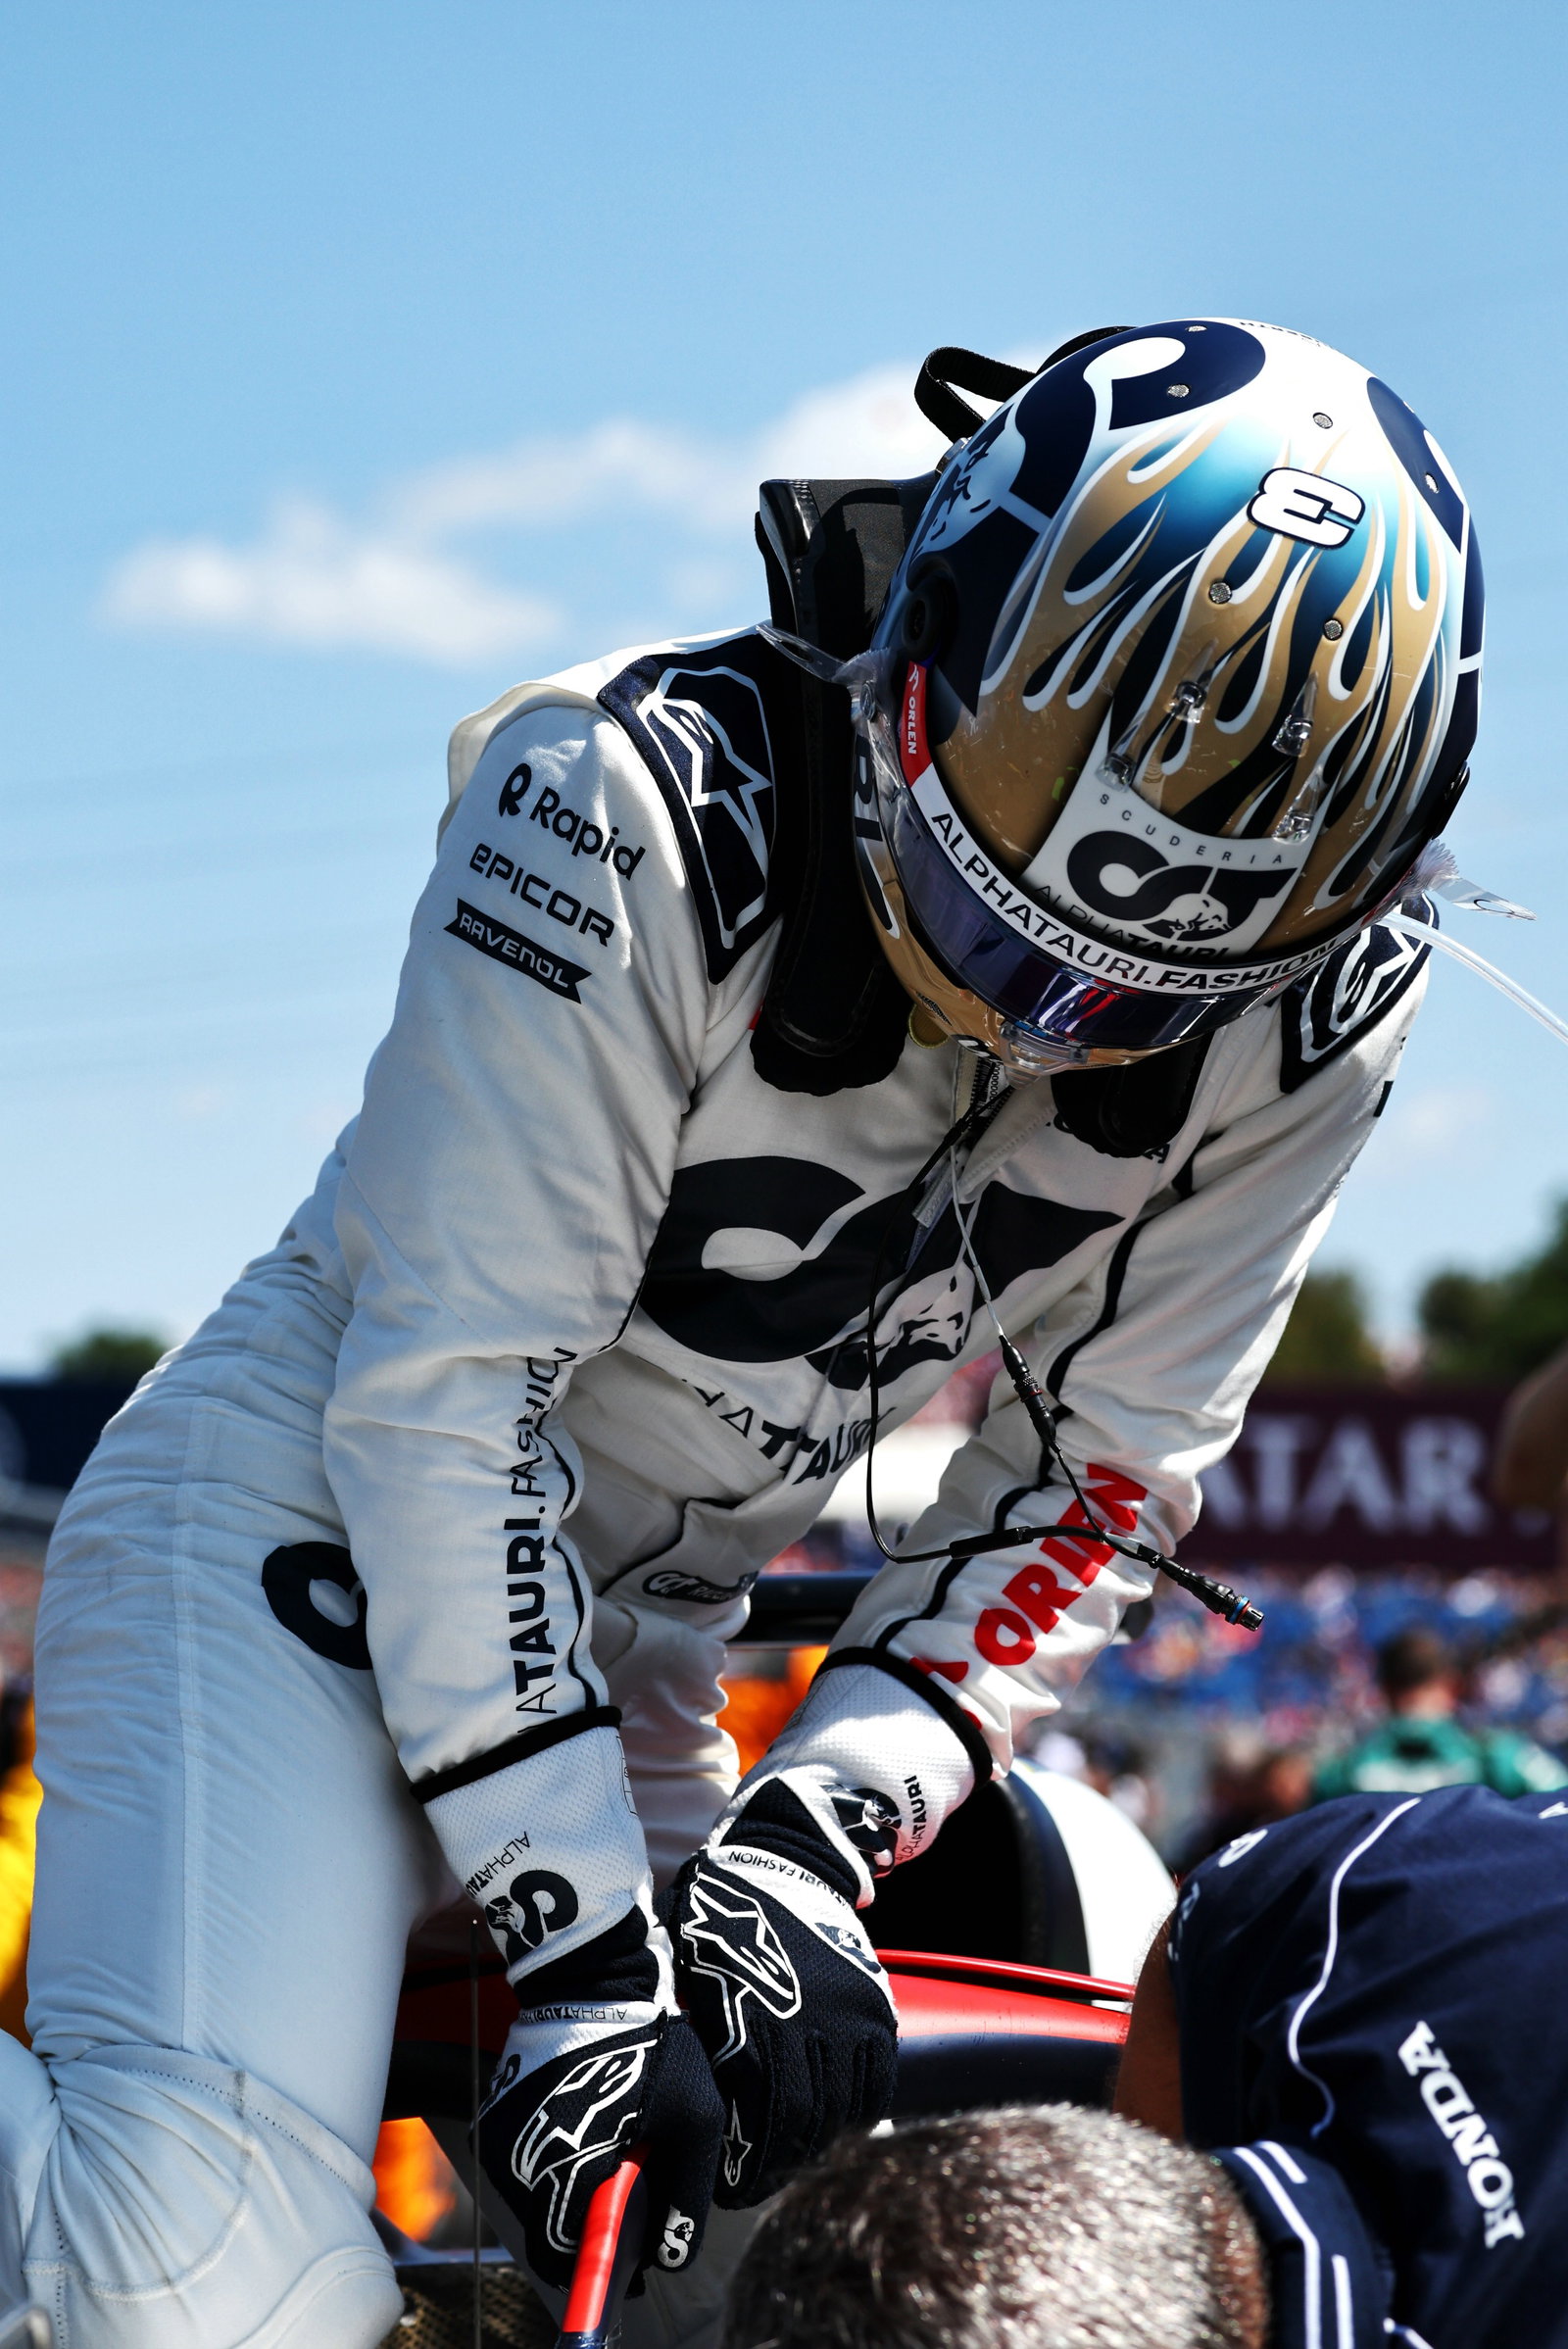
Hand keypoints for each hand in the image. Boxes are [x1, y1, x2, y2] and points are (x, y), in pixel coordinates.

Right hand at [478, 2000, 723, 2291]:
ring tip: (610, 2158)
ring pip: (536, 2199)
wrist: (591, 1979)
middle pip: (550, 2231)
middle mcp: (525, 2162)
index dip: (599, 2271)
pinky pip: (524, 2166)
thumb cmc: (649, 2045)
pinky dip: (553, 2164)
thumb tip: (672, 2254)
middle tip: (628, 2203)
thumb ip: (686, 2193)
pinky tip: (587, 2135)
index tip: (627, 2272)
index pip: (567, 2257)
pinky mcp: (495, 2119)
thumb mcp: (693, 2117)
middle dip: (587, 2229)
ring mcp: (504, 2140)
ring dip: (569, 2194)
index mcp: (570, 2167)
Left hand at [666, 1776, 897, 2206]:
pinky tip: (833, 2124)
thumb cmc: (716, 1922)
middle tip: (758, 2182)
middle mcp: (808, 2022)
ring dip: (818, 2143)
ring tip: (793, 2157)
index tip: (731, 2186)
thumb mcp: (693, 1984)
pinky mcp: (875, 2005)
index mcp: (754, 2020)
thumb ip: (704, 2047)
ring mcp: (849, 2014)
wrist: (779, 1859)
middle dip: (779, 2164)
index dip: (746, 2165)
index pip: (759, 2121)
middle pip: (804, 2124)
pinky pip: (878, 2081)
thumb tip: (698, 2115)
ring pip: (842, 2110)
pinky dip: (858, 2111)